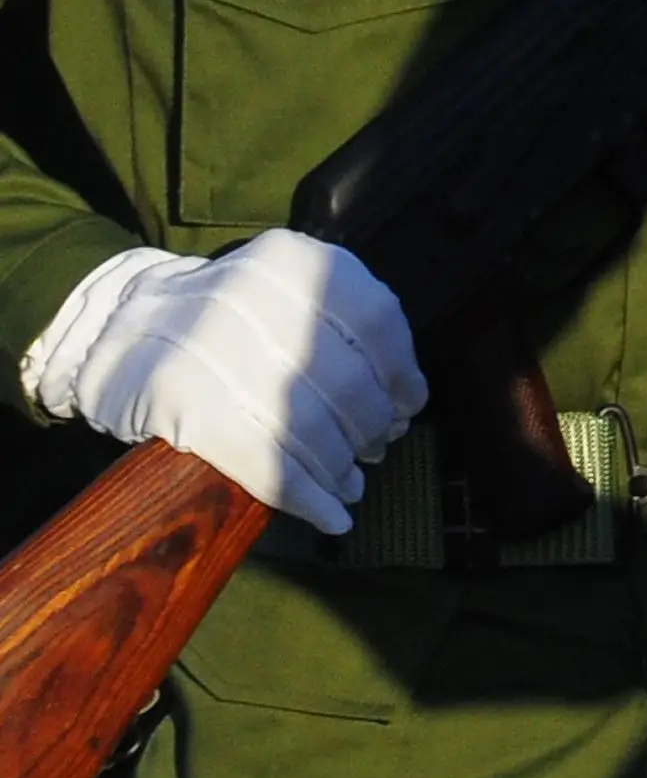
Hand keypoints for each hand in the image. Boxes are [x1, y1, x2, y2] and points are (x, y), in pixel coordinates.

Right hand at [21, 232, 426, 530]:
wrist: (109, 322)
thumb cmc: (217, 316)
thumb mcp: (279, 290)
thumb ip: (336, 326)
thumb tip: (404, 403)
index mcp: (291, 261)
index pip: (376, 321)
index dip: (401, 374)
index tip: (406, 407)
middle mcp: (255, 295)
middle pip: (347, 382)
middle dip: (370, 428)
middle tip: (373, 450)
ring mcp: (212, 347)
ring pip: (307, 427)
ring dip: (340, 469)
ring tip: (350, 484)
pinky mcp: (179, 398)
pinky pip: (263, 461)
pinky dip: (307, 498)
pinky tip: (332, 516)